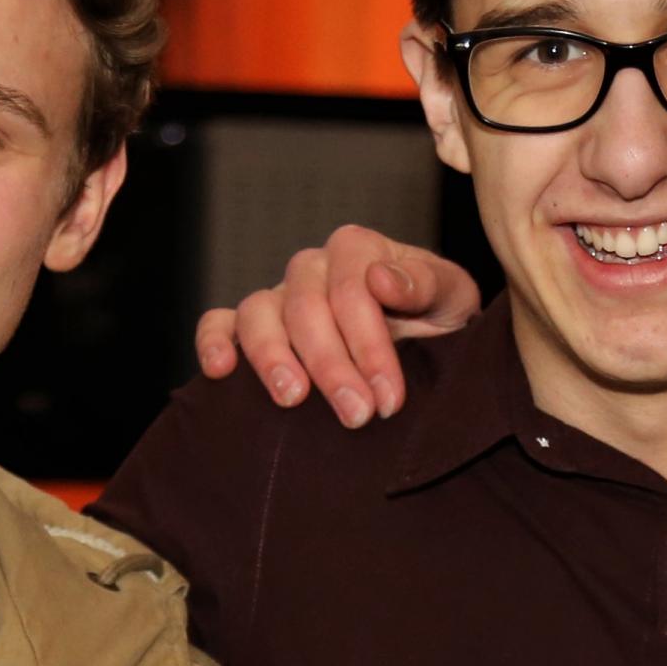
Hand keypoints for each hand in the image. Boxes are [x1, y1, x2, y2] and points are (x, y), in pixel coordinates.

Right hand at [189, 223, 480, 426]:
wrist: (427, 348)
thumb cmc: (439, 320)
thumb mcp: (453, 298)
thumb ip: (425, 282)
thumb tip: (380, 279)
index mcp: (359, 251)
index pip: (352, 289)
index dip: (369, 344)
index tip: (389, 399)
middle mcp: (312, 268)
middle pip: (306, 307)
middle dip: (332, 365)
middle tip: (357, 414)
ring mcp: (278, 297)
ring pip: (258, 313)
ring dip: (274, 357)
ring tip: (293, 399)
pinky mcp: (250, 328)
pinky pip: (219, 323)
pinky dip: (213, 342)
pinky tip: (221, 372)